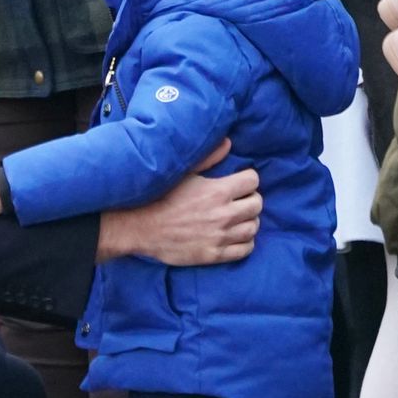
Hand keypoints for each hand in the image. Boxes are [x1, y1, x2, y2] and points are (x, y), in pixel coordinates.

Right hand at [97, 139, 262, 265]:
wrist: (139, 227)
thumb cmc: (160, 196)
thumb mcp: (183, 172)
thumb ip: (208, 157)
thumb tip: (228, 143)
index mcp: (218, 191)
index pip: (253, 181)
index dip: (247, 179)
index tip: (239, 182)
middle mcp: (223, 214)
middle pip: (257, 204)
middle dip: (250, 199)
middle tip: (239, 200)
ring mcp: (220, 236)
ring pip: (253, 227)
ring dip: (248, 220)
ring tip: (237, 218)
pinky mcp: (214, 255)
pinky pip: (245, 249)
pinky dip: (245, 242)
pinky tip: (234, 236)